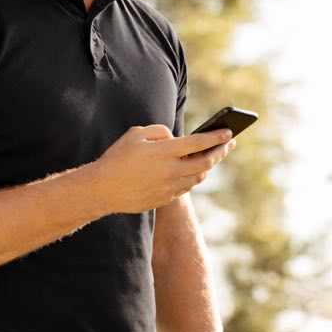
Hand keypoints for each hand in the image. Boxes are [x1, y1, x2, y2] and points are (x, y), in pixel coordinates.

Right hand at [89, 125, 233, 213]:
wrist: (102, 189)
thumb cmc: (117, 158)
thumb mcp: (135, 134)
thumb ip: (160, 132)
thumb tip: (176, 138)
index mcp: (164, 152)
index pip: (199, 143)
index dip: (216, 137)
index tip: (229, 132)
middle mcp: (170, 170)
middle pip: (206, 162)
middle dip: (221, 151)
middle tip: (229, 144)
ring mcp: (169, 187)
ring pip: (198, 177)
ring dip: (207, 166)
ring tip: (212, 157)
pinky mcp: (164, 199)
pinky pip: (185, 187)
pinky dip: (192, 177)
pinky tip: (193, 171)